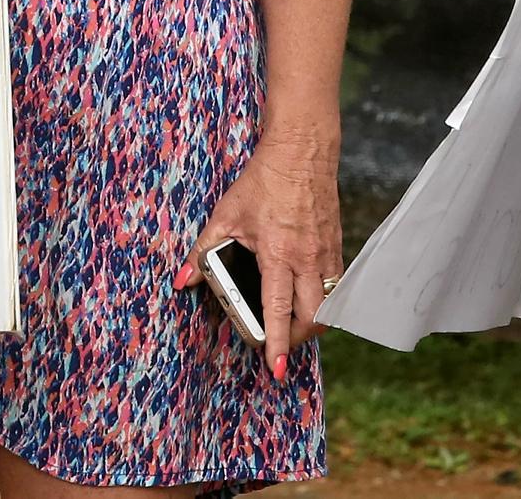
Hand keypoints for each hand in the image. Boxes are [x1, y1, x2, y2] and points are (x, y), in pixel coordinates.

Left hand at [177, 129, 341, 380]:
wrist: (302, 151)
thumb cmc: (264, 181)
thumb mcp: (226, 214)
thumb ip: (203, 250)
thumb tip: (183, 280)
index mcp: (278, 252)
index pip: (278, 310)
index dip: (276, 343)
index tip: (277, 369)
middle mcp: (308, 258)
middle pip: (312, 318)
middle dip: (295, 340)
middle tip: (277, 346)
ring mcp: (327, 253)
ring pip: (328, 306)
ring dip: (311, 323)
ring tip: (290, 327)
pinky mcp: (337, 246)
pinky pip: (335, 287)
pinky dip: (322, 301)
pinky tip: (305, 298)